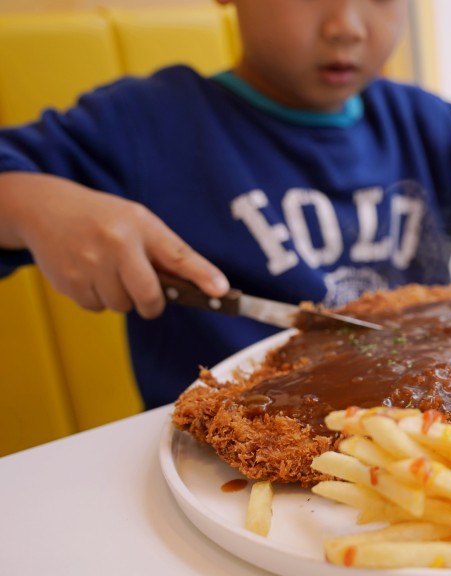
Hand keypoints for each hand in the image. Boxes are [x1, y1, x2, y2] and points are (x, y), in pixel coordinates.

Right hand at [0, 172, 227, 317]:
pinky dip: (98, 298)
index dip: (202, 275)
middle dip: (152, 303)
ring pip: (122, 306)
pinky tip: (89, 274)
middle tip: (147, 293)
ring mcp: (87, 264)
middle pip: (149, 297)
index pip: (177, 255)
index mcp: (138, 226)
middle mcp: (114, 244)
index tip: (222, 290)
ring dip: (121, 298)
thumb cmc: (104, 218)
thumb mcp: (139, 222)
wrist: (44, 209)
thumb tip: (203, 286)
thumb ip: (168, 252)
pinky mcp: (67, 282)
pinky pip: (96, 308)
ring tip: (108, 271)